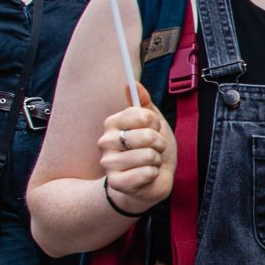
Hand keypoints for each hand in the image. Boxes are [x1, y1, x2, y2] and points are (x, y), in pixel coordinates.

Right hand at [99, 87, 175, 205]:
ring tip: (150, 162)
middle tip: (154, 149)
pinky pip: (147, 173)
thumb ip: (143, 103)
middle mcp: (105, 141)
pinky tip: (147, 175)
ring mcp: (108, 163)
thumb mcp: (152, 123)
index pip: (143, 115)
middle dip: (159, 144)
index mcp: (112, 123)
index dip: (156, 124)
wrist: (151, 179)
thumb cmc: (150, 148)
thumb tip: (131, 83)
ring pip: (148, 155)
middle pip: (146, 136)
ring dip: (156, 160)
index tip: (154, 130)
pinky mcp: (116, 182)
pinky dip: (153, 174)